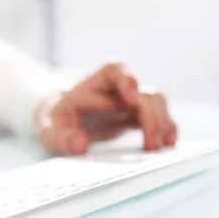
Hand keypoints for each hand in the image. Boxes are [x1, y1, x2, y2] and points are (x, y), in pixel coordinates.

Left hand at [35, 63, 177, 154]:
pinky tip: (169, 143)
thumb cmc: (56, 124)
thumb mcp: (49, 132)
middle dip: (150, 114)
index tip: (131, 97)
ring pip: (156, 101)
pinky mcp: (137, 115)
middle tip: (150, 143)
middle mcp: (115, 90)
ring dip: (161, 121)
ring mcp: (129, 102)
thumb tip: (80, 143)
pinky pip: (159, 116)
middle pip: (142, 91)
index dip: (125, 79)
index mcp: (90, 86)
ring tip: (157, 147)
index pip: (112, 70)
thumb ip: (62, 137)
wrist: (61, 123)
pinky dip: (166, 127)